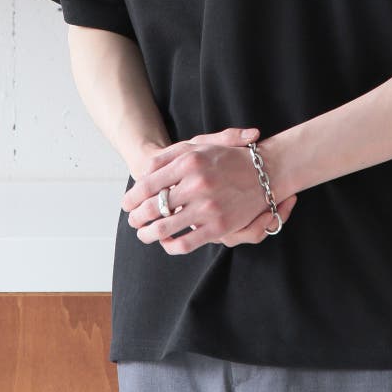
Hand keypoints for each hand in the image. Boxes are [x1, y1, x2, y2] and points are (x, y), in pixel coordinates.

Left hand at [121, 126, 296, 253]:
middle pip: (153, 207)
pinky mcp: (218, 227)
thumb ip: (169, 156)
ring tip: (144, 234)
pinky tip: (166, 243)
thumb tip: (144, 173)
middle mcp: (196, 184)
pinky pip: (185, 243)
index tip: (127, 204)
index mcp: (189, 162)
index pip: (148, 184)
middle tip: (133, 220)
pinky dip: (170, 246)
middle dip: (137, 217)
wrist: (264, 169)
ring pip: (164, 228)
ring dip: (148, 234)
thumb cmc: (226, 156)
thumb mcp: (198, 145)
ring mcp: (207, 207)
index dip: (132, 197)